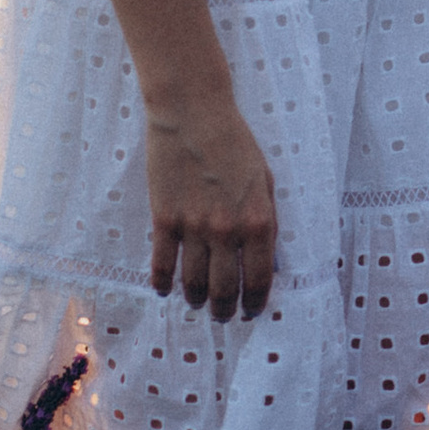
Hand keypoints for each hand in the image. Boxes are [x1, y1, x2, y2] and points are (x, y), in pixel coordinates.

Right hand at [146, 92, 277, 319]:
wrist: (194, 113)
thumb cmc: (235, 143)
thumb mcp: (265, 181)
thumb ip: (265, 219)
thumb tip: (265, 257)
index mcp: (259, 221)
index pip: (259, 278)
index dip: (255, 302)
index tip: (251, 312)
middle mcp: (228, 230)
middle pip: (225, 288)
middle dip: (225, 309)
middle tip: (224, 316)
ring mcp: (194, 227)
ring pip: (194, 282)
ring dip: (197, 300)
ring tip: (198, 303)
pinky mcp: (165, 219)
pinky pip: (163, 264)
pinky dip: (164, 283)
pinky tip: (166, 289)